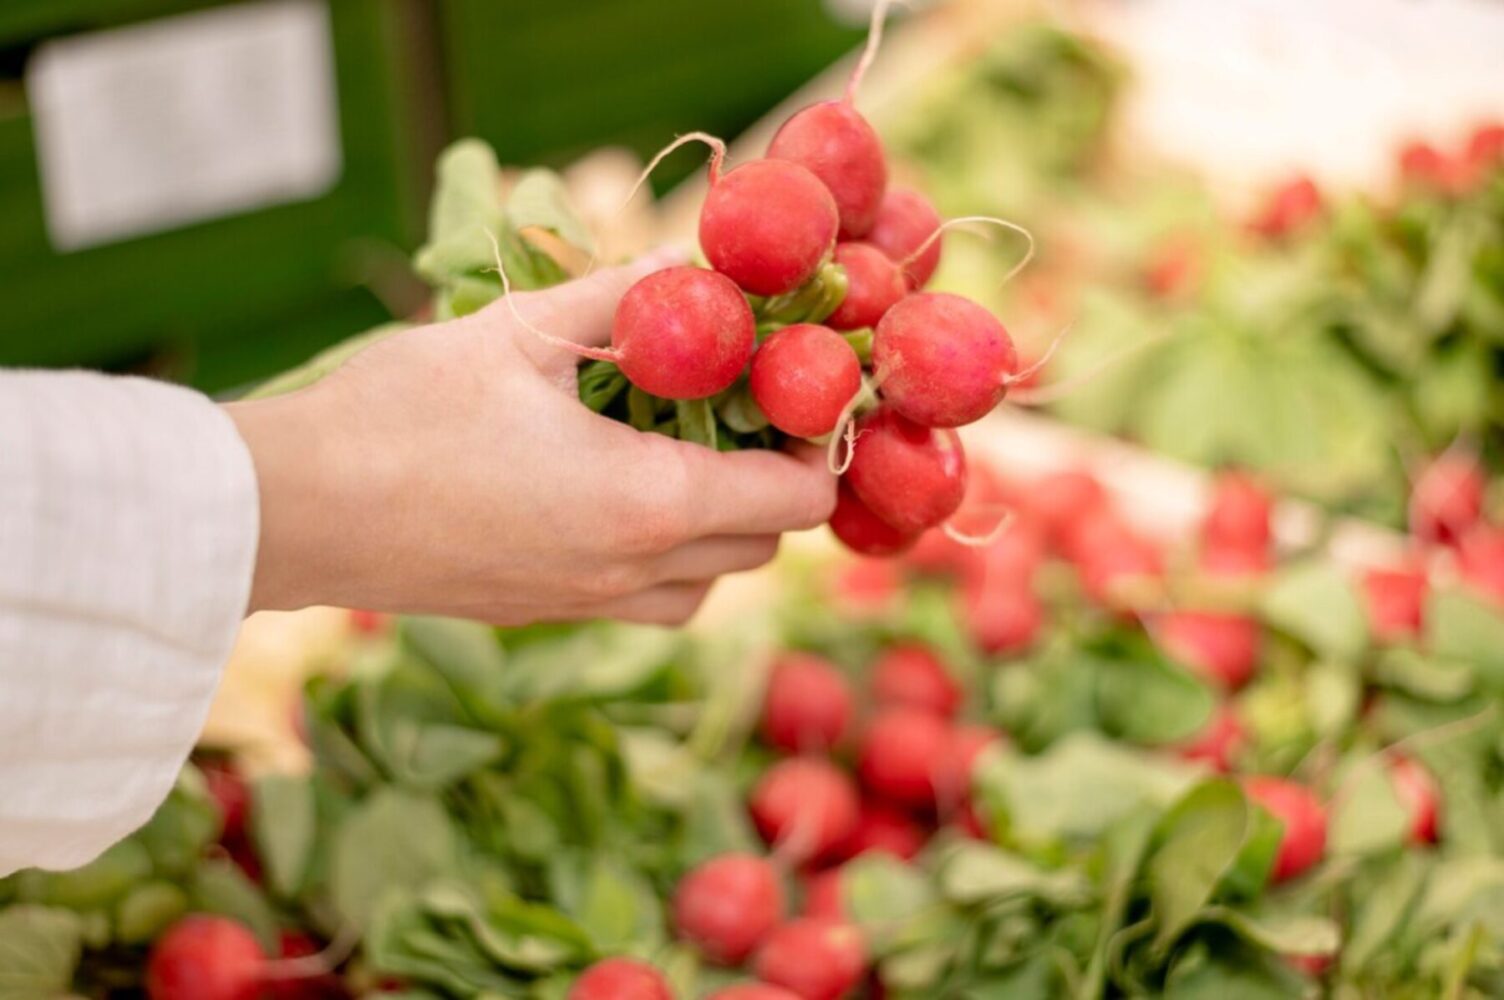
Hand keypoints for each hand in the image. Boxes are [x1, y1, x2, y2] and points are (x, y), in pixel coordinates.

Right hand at [227, 250, 835, 624]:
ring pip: (706, 587)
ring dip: (721, 531)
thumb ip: (620, 296)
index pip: (794, 499)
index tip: (793, 395)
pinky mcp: (543, 613)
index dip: (815, 448)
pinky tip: (617, 495)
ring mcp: (586, 603)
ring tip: (682, 457)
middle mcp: (632, 569)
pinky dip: (665, 561)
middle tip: (740, 414)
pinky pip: (645, 602)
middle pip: (763, 548)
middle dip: (774, 485)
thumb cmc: (403, 413)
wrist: (295, 511)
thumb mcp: (519, 331)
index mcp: (648, 500)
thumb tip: (686, 265)